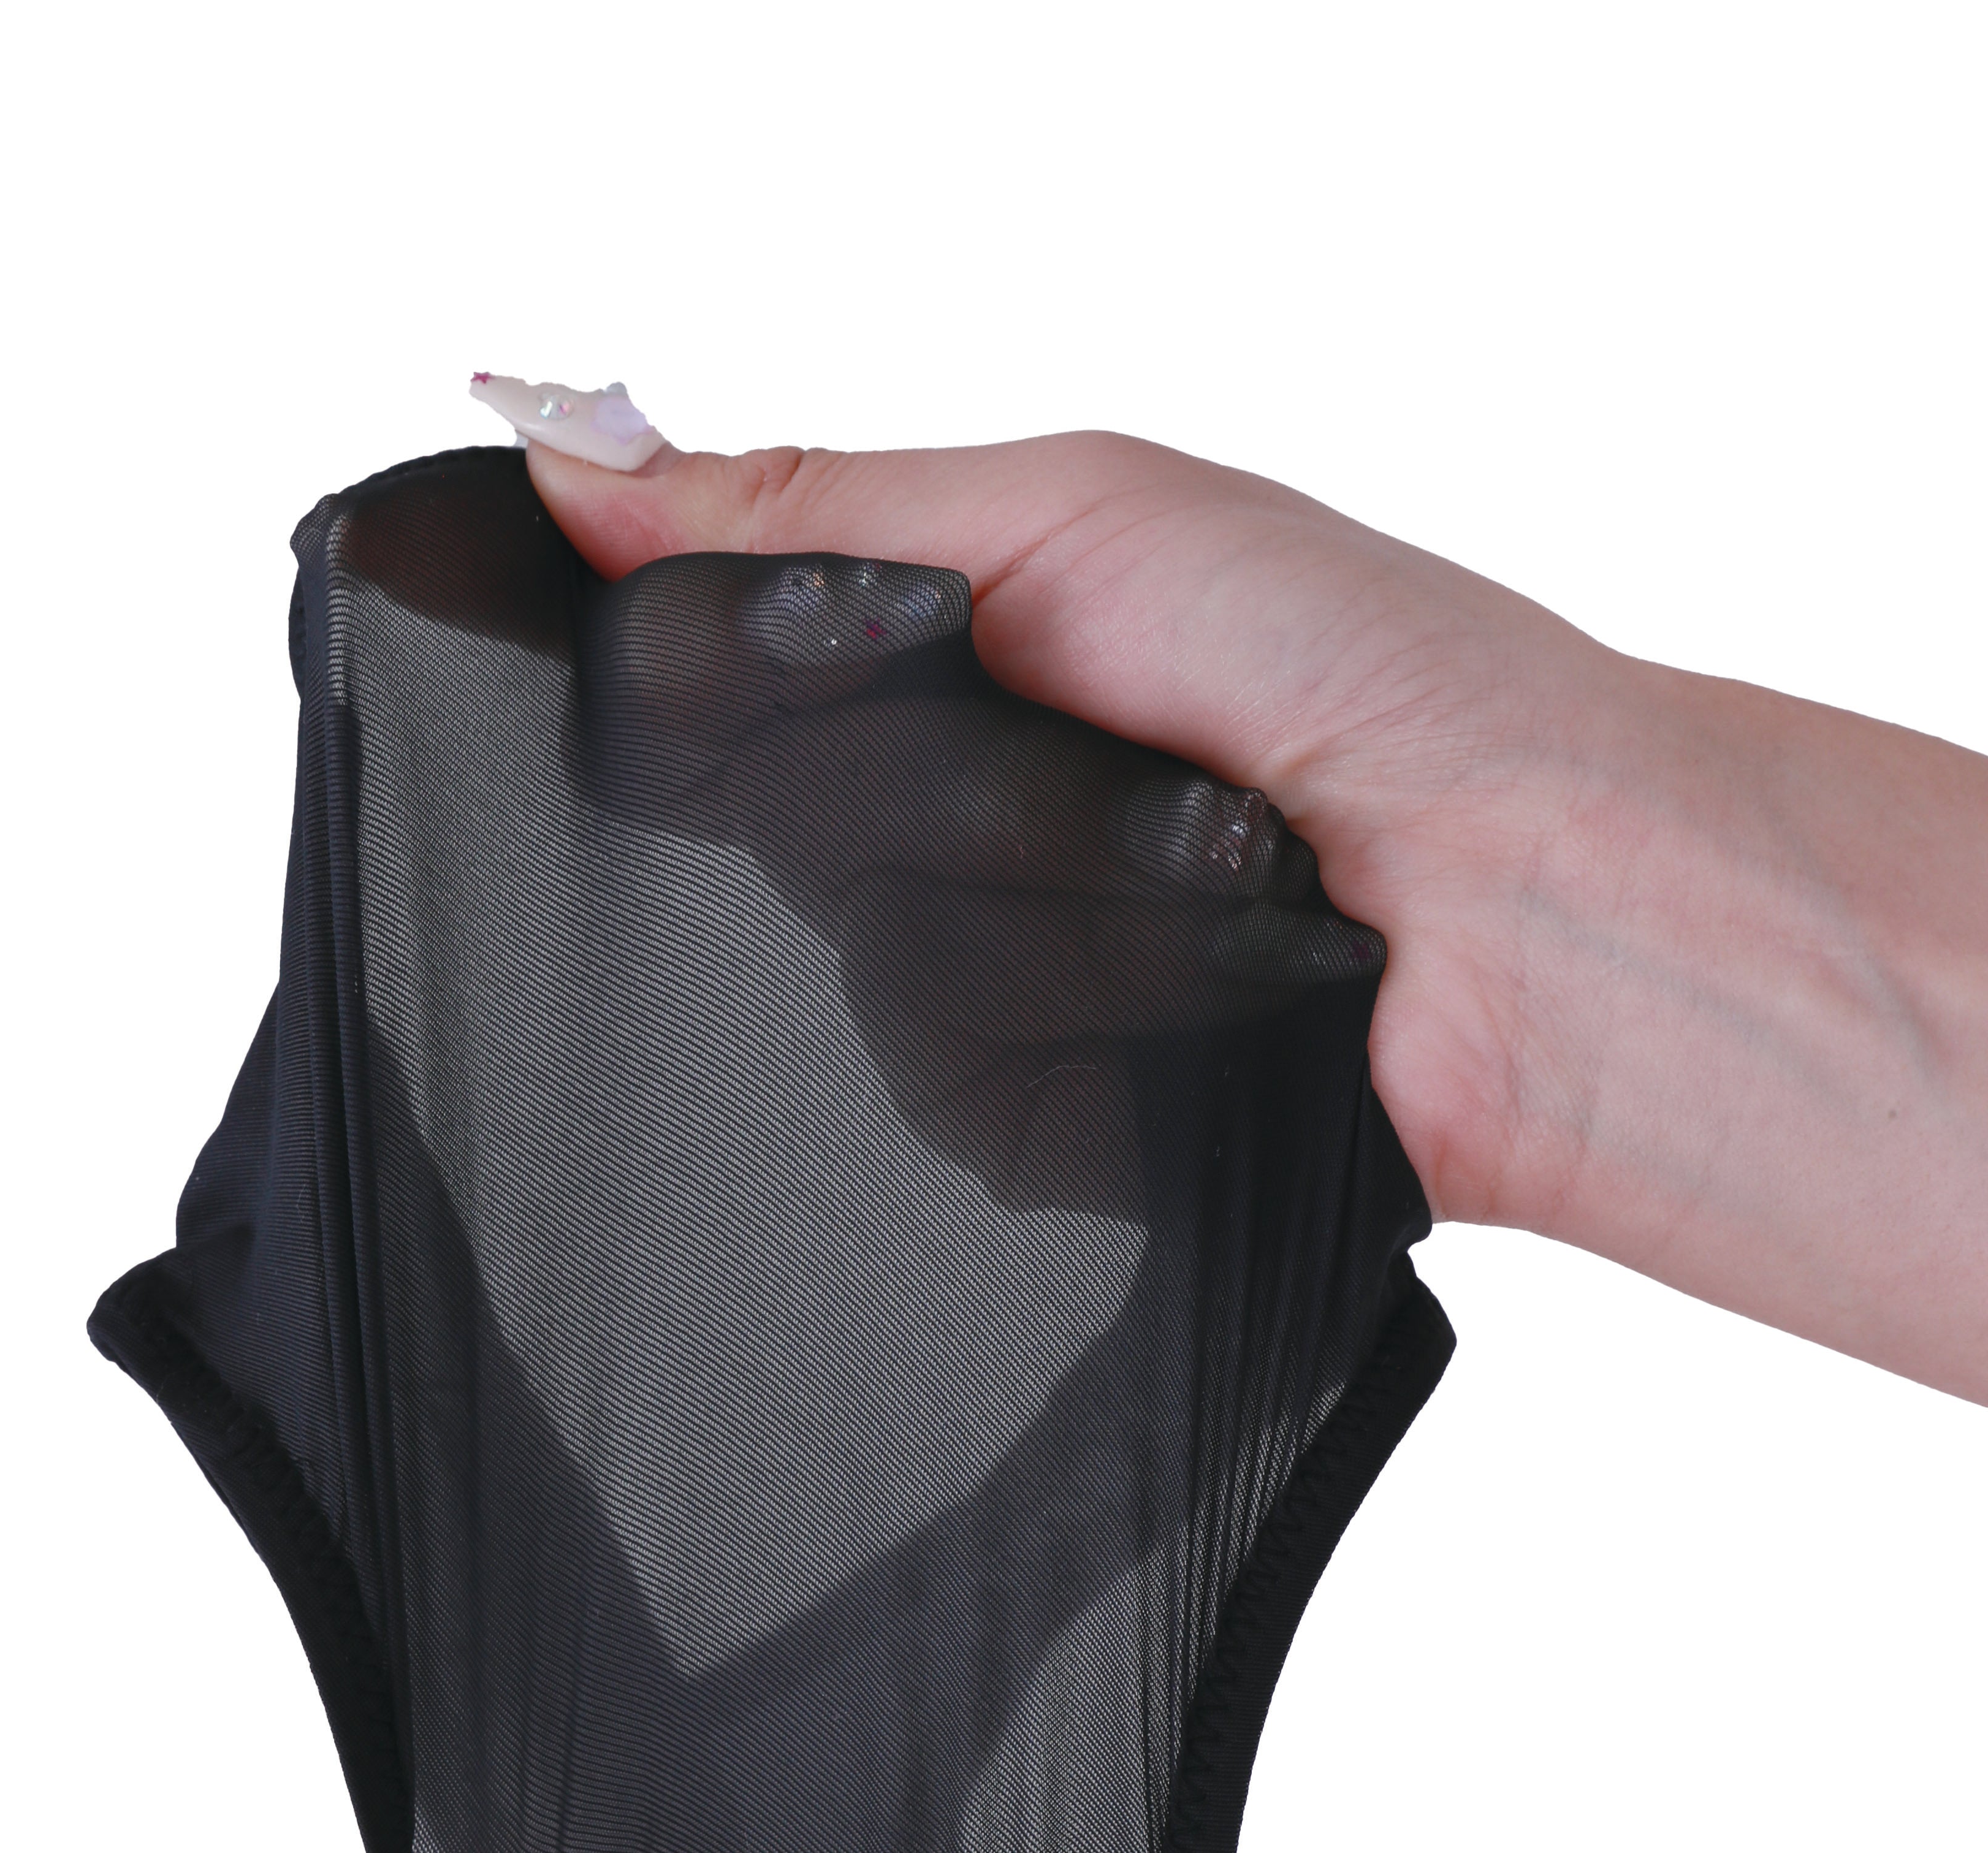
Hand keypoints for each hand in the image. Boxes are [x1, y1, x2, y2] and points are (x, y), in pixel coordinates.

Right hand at [522, 423, 1987, 1405]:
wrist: (1543, 910)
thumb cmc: (1374, 678)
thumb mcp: (1084, 512)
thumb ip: (814, 505)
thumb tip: (573, 460)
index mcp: (944, 672)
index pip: (715, 684)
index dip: (739, 671)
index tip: (862, 655)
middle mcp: (941, 831)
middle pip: (774, 826)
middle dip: (951, 782)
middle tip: (1110, 747)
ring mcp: (975, 987)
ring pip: (864, 964)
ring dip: (1055, 903)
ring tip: (1207, 873)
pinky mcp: (1020, 1128)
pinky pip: (945, 1084)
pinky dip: (1092, 1019)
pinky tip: (1201, 997)